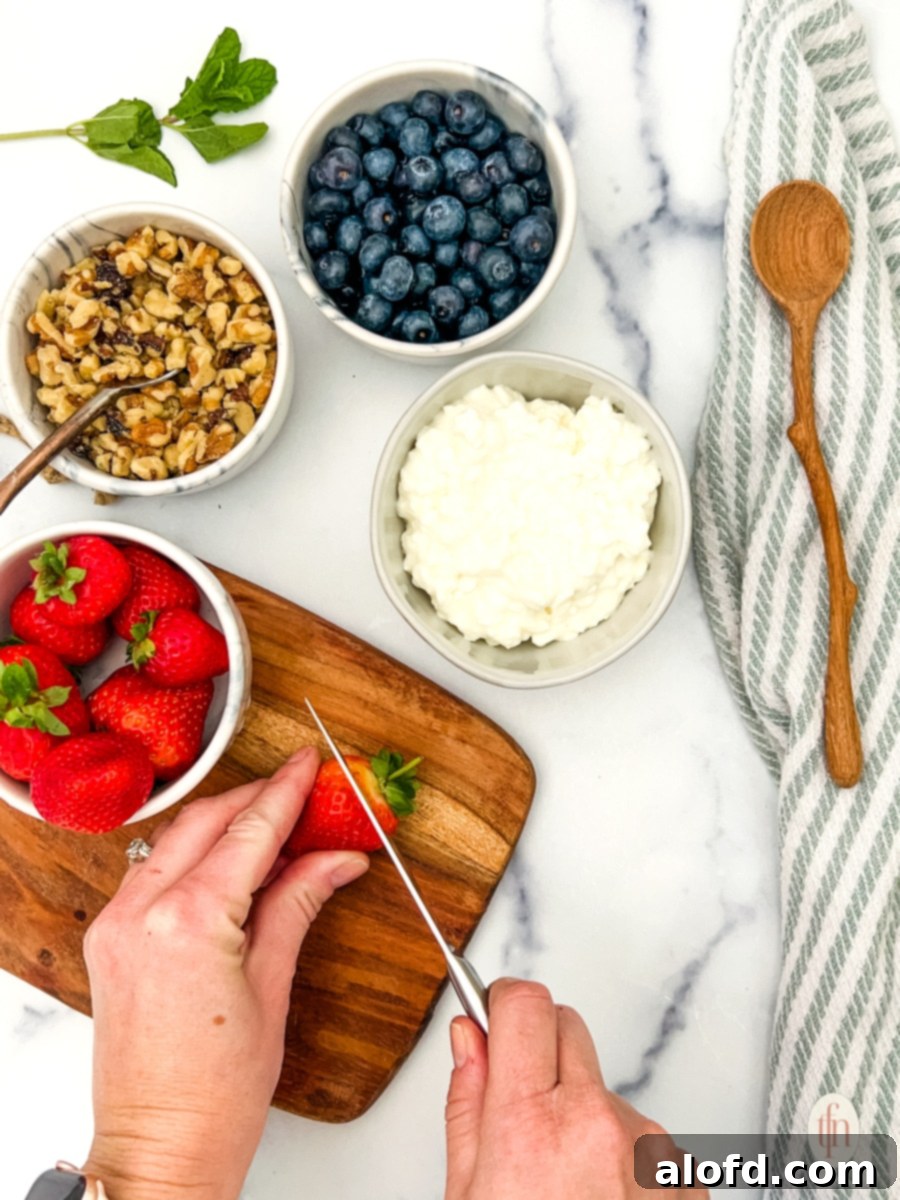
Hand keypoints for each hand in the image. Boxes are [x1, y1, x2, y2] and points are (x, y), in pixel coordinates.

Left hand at [81, 746, 368, 1199]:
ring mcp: (117, 923)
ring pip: (176, 840)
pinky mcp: (108, 938)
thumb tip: (335, 861)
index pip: (249, 831)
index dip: (287, 791)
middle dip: (257, 798)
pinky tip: (232, 865)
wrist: (160, 1149)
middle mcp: (141, 911)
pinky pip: (154, 870)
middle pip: (208, 821)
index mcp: (189, 921)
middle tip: (303, 790)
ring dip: (226, 824)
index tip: (311, 764)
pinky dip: (196, 855)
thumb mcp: (272, 987)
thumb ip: (298, 904)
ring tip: (276, 827)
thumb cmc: (216, 1094)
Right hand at [444, 978, 701, 1199]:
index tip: (493, 1012)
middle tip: (520, 1100)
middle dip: (539, 1047)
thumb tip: (469, 1039)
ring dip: (582, 1111)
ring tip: (565, 1186)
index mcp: (531, 1124)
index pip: (524, 1005)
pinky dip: (621, 1155)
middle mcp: (597, 1122)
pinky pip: (642, 1134)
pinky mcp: (685, 1172)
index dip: (502, 1003)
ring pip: (603, 1086)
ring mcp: (649, 1147)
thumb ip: (469, 1105)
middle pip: (567, 1026)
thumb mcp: (469, 1198)